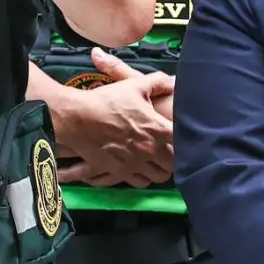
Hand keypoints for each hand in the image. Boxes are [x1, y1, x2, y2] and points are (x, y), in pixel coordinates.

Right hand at [55, 49, 175, 187]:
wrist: (76, 118)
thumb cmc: (106, 100)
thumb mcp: (134, 84)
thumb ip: (157, 82)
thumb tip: (173, 81)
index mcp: (157, 129)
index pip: (184, 142)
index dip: (186, 140)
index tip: (184, 137)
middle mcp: (150, 150)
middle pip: (174, 164)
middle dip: (176, 158)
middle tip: (171, 150)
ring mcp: (135, 163)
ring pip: (160, 176)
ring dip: (161, 169)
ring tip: (158, 161)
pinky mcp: (121, 172)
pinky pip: (141, 182)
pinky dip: (144, 177)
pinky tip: (141, 168)